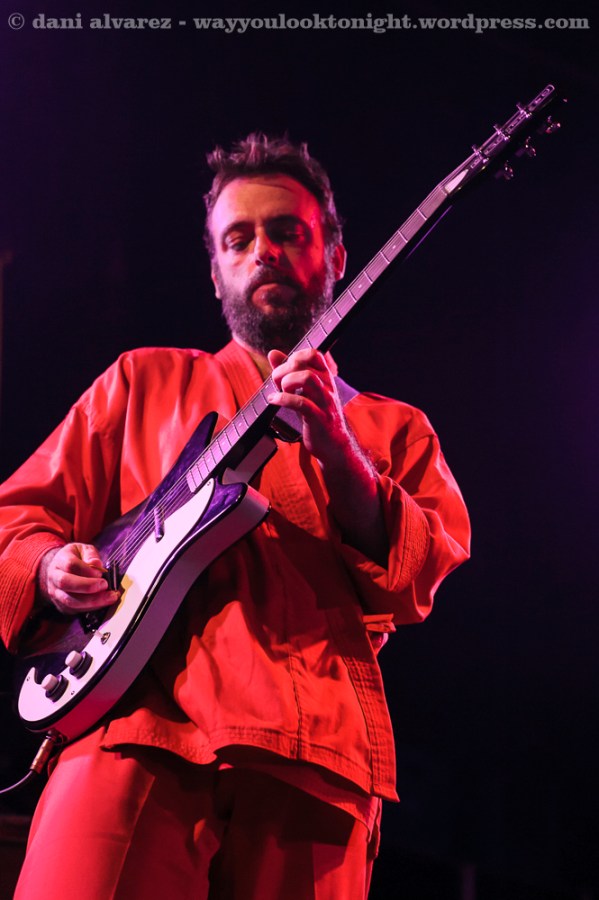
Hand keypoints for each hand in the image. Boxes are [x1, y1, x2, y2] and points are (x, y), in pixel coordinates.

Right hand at [37, 543, 119, 615]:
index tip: (100, 572)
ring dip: (92, 601)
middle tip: (105, 585)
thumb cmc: (76, 558)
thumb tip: (97, 564)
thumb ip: (90, 555)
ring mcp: (56, 593)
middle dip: (87, 587)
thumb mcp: (84, 550)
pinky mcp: (62, 605)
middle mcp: (54, 577)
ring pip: (70, 601)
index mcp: (60, 560)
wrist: (61, 569)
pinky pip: (75, 609)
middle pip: (66, 583)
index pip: (70, 565)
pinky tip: (103, 602)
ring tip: (110, 597)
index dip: (86, 570)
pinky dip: (91, 607)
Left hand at [267, 348, 352, 464]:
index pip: (313, 353)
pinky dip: (283, 399)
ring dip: (286, 382)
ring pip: (307, 378)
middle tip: (277, 383)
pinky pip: (301, 403)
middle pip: (304, 364)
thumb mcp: (303, 391)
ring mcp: (324, 402)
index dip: (295, 356)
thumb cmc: (317, 415)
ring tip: (279, 391)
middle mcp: (327, 386)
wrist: (334, 445)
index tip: (286, 369)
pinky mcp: (319, 418)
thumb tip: (272, 353)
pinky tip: (274, 400)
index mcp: (325, 378)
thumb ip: (289, 371)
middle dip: (283, 370)